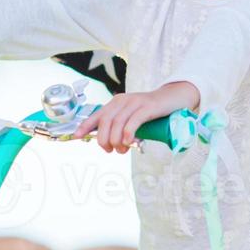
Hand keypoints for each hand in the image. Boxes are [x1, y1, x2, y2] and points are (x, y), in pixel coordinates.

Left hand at [73, 81, 199, 153]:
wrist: (172, 98)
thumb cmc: (150, 112)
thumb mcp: (132, 117)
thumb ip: (121, 126)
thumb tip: (110, 144)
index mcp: (116, 103)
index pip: (96, 115)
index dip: (85, 126)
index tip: (76, 137)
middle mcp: (122, 101)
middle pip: (105, 121)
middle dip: (103, 139)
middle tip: (109, 150)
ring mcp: (135, 103)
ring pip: (117, 123)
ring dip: (116, 140)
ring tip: (120, 150)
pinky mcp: (147, 107)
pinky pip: (133, 121)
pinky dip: (128, 133)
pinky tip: (128, 142)